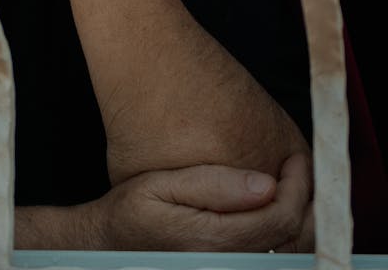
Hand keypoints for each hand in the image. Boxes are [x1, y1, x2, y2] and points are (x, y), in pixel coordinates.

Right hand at [95, 152, 313, 251]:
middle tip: (304, 169)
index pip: (278, 218)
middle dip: (308, 203)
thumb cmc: (132, 210)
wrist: (111, 246)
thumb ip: (213, 184)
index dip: (297, 187)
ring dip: (302, 220)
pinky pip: (272, 258)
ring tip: (298, 185)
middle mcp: (226, 265)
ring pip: (289, 253)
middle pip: (293, 242)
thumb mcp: (162, 184)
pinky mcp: (229, 269)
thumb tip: (267, 184)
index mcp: (212, 243)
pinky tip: (281, 209)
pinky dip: (287, 235)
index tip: (296, 158)